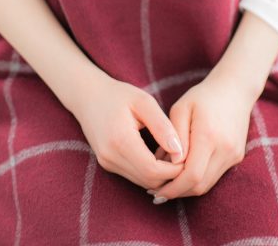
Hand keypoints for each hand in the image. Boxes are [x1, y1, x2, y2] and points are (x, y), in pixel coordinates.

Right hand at [73, 69, 186, 190]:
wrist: (88, 95)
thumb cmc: (119, 94)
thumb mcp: (144, 102)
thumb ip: (162, 126)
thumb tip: (180, 151)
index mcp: (120, 140)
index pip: (152, 170)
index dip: (174, 169)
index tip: (189, 155)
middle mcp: (110, 157)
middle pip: (148, 181)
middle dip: (170, 174)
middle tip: (185, 158)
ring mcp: (107, 163)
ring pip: (142, 182)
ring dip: (161, 175)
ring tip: (175, 156)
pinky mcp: (107, 164)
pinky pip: (134, 176)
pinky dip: (149, 172)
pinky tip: (159, 157)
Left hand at [145, 71, 253, 201]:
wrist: (235, 88)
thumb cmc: (203, 96)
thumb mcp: (181, 109)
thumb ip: (172, 137)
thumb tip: (166, 164)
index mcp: (208, 135)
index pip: (191, 175)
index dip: (172, 188)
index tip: (154, 190)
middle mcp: (224, 149)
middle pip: (199, 185)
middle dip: (177, 192)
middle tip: (156, 192)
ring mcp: (233, 154)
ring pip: (207, 185)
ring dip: (187, 189)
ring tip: (167, 185)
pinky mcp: (236, 156)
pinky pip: (214, 176)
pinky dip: (198, 179)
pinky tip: (184, 174)